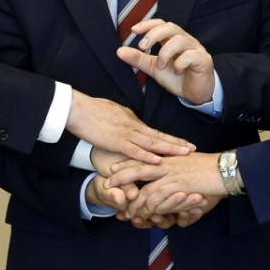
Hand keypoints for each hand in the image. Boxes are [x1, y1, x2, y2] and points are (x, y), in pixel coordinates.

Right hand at [66, 90, 193, 163]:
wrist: (76, 108)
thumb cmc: (90, 109)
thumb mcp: (112, 112)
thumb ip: (124, 120)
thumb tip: (132, 124)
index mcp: (131, 120)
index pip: (154, 132)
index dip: (170, 138)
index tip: (183, 143)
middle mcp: (132, 126)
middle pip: (159, 136)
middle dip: (177, 143)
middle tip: (193, 148)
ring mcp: (125, 133)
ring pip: (152, 142)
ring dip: (170, 149)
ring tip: (185, 153)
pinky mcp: (115, 141)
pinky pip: (135, 150)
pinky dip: (148, 156)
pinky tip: (159, 161)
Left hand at [93, 148, 211, 228]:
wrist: (227, 169)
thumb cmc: (212, 171)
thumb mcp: (193, 174)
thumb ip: (182, 185)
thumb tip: (179, 203)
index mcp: (169, 158)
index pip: (143, 158)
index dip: (127, 163)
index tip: (114, 168)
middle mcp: (168, 163)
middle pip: (137, 167)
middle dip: (121, 176)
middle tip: (107, 183)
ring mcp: (172, 173)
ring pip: (146, 185)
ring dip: (136, 201)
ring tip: (128, 211)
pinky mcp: (179, 183)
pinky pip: (159, 195)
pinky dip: (151, 205)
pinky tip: (146, 212)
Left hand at [116, 19, 215, 104]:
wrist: (196, 93)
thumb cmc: (177, 77)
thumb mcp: (154, 68)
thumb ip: (139, 59)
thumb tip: (119, 51)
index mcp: (173, 39)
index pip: (161, 24)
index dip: (148, 24)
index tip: (134, 30)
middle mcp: (185, 40)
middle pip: (170, 27)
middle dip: (153, 34)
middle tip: (142, 47)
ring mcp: (196, 49)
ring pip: (180, 40)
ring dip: (165, 52)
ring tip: (160, 66)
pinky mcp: (204, 60)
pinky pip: (191, 55)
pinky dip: (180, 62)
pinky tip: (176, 72)